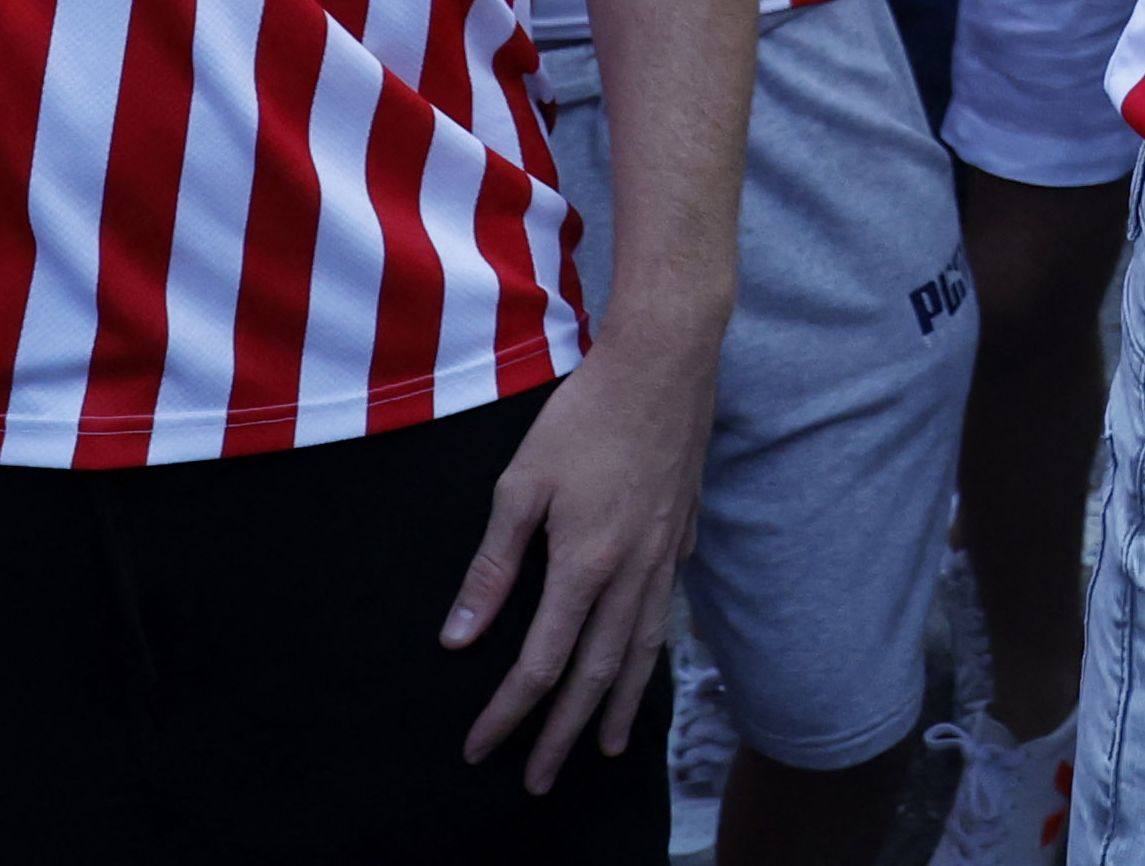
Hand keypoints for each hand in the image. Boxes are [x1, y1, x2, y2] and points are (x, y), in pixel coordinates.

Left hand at [444, 339, 711, 784]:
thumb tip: (461, 635)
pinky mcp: (684, 535)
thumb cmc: (585, 415)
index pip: (542, 664)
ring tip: (609, 747)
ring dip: (621, 708)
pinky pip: (666, 615)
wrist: (667, 363)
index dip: (508, 712)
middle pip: (597, 676)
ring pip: (642, 653)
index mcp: (585, 565)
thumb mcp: (522, 483)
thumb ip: (493, 565)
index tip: (481, 747)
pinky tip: (643, 662)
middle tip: (539, 780)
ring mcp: (665, 557)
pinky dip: (651, 655)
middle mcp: (631, 574)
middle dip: (564, 735)